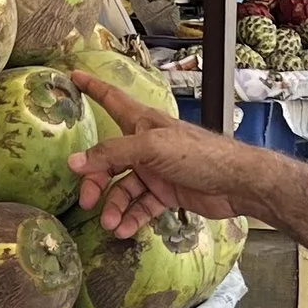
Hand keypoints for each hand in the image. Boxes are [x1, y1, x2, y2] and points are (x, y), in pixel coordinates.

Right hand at [71, 77, 251, 236]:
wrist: (235, 184)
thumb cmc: (199, 154)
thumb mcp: (151, 148)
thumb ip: (113, 154)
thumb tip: (76, 163)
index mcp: (142, 124)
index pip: (111, 100)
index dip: (92, 88)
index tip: (73, 77)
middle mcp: (145, 146)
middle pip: (108, 161)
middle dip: (95, 181)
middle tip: (88, 201)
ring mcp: (155, 171)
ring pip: (123, 189)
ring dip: (114, 207)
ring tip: (111, 224)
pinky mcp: (165, 194)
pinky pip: (140, 206)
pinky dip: (131, 218)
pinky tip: (125, 229)